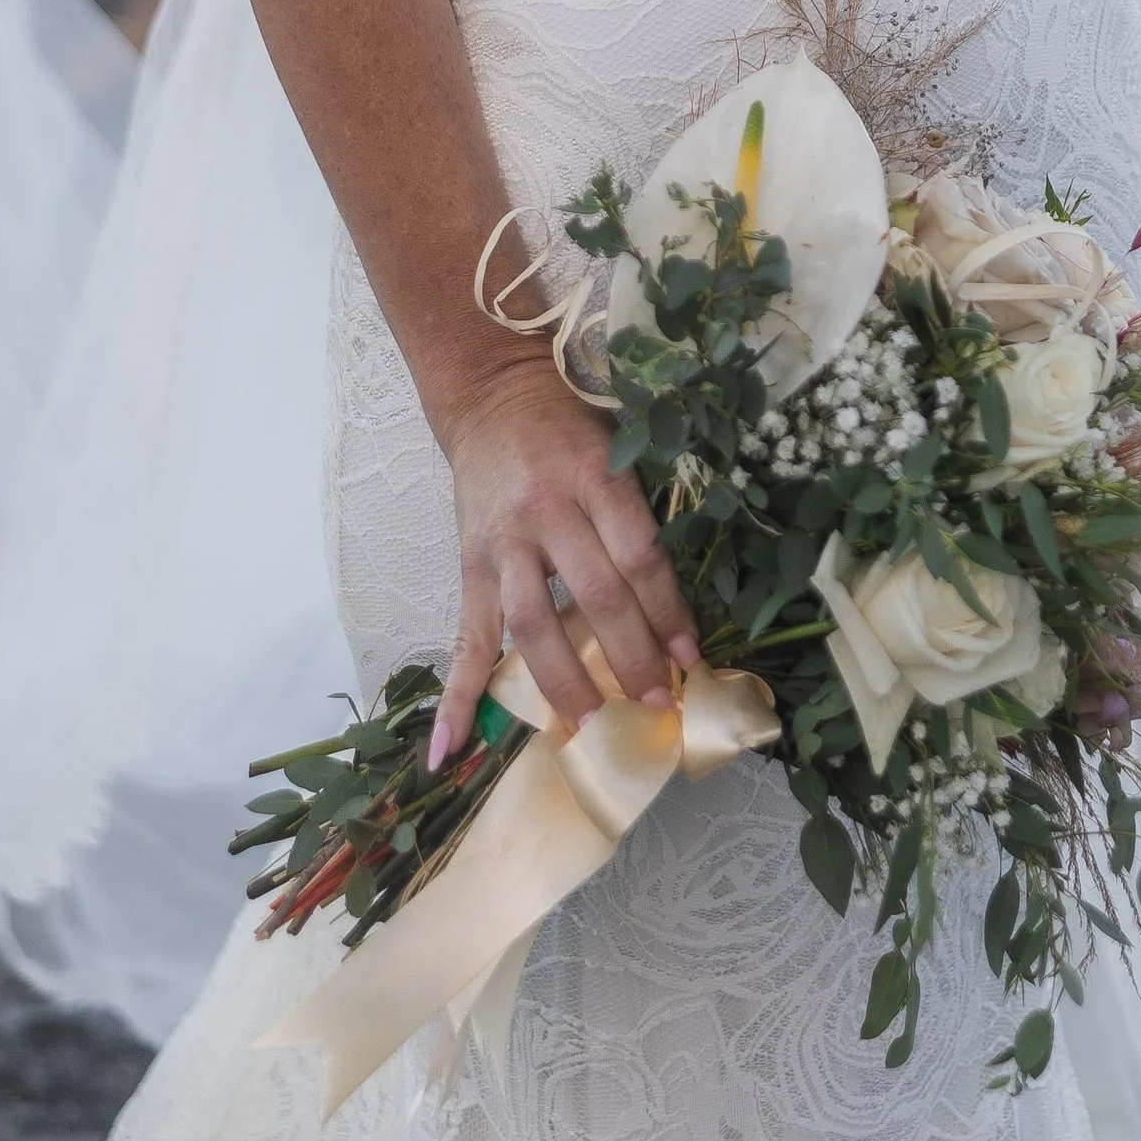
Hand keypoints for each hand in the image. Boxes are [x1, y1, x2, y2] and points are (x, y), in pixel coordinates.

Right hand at [432, 361, 698, 762]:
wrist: (493, 392)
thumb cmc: (571, 422)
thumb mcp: (617, 446)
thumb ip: (638, 513)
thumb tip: (675, 604)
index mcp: (595, 474)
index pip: (639, 555)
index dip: (668, 611)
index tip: (691, 657)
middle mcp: (547, 509)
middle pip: (594, 595)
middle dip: (631, 656)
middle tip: (659, 703)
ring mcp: (503, 541)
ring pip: (533, 623)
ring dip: (565, 682)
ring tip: (593, 727)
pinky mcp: (470, 564)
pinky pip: (465, 636)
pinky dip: (456, 697)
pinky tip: (449, 748)